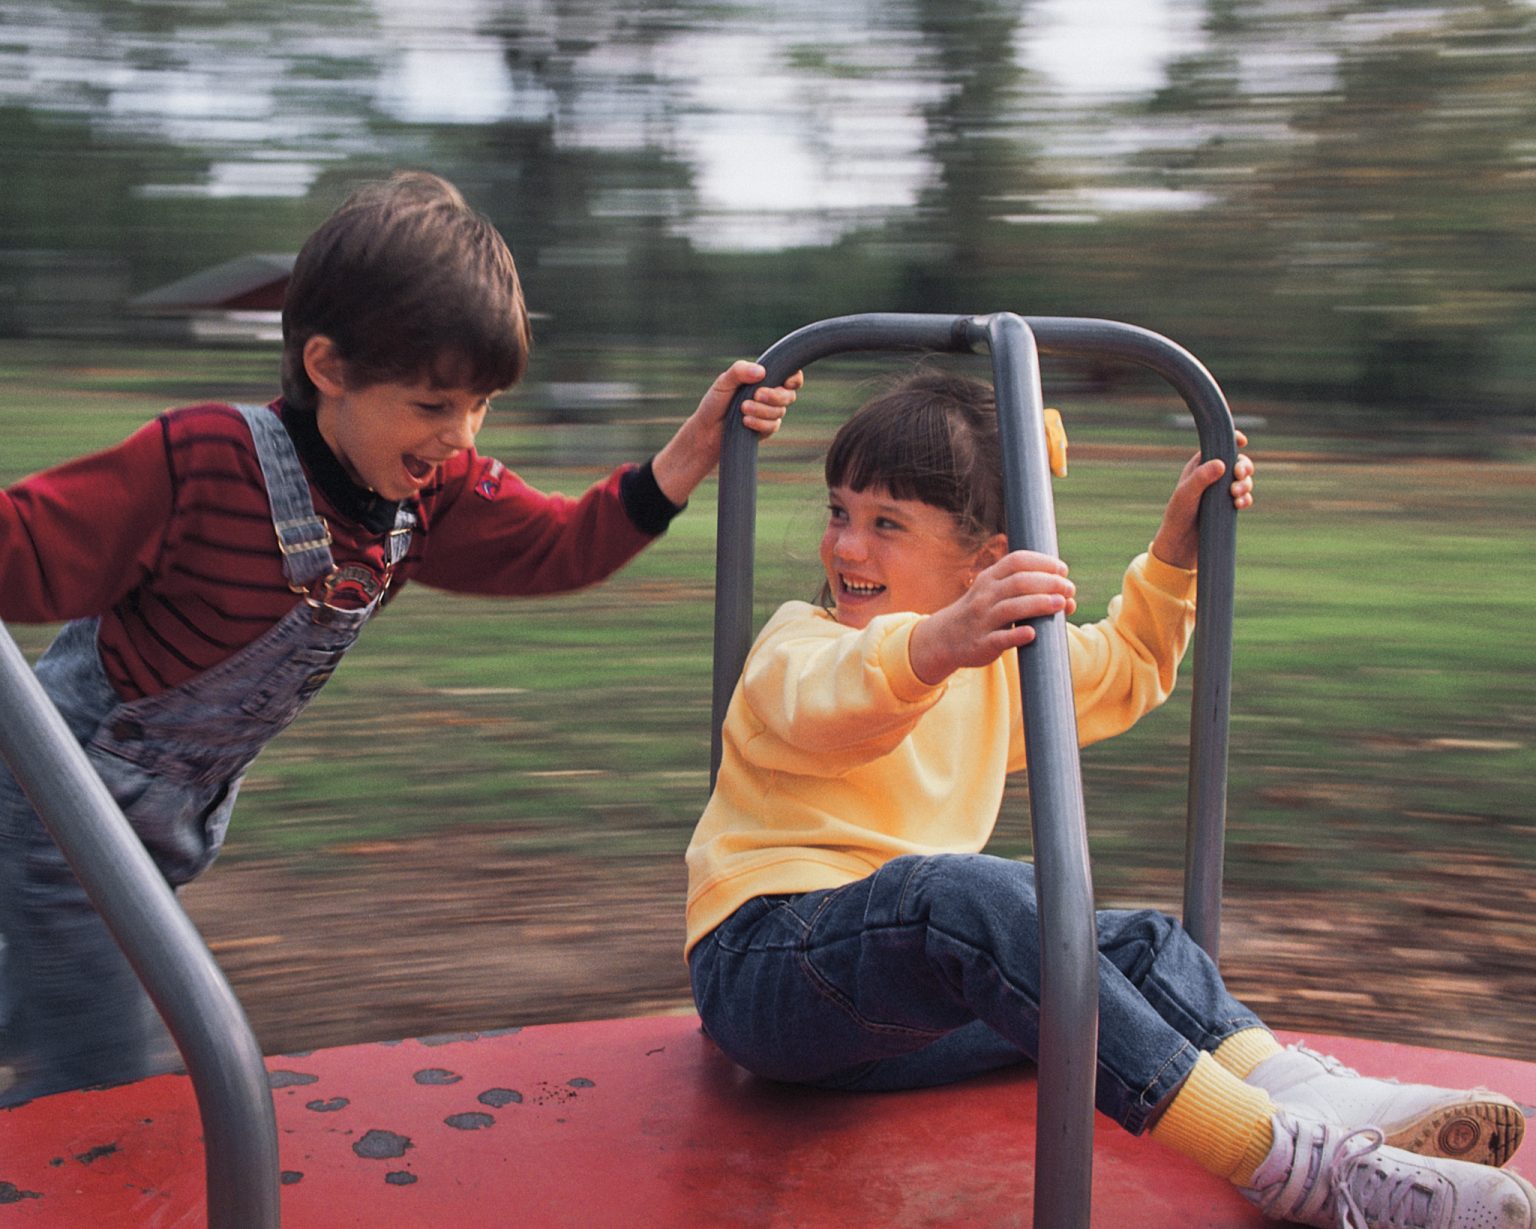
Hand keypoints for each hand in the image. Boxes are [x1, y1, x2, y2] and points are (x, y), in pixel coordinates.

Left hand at [651, 361, 803, 504]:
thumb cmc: (715, 402)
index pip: (791, 376)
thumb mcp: (724, 381)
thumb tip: (762, 372)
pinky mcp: (767, 429)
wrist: (707, 429)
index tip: (786, 382)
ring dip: (762, 410)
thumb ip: (740, 371)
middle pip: (789, 395)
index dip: (795, 378)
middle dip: (775, 395)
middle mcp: (771, 395)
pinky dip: (759, 423)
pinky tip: (745, 422)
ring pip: (780, 411)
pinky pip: (773, 426)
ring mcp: (771, 413)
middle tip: (756, 394)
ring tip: (742, 409)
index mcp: (765, 379)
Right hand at [909, 550, 1077, 684]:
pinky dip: (1017, 635)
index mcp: (990, 578)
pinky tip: (1032, 633)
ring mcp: (982, 619)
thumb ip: (1027, 591)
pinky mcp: (982, 643)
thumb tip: (1068, 598)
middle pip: (1019, 582)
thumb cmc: (982, 612)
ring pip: (1011, 608)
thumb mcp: (995, 592)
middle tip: (1069, 588)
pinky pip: (1000, 638)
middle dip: (1048, 583)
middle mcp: (985, 596)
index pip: (1017, 561)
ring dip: (1038, 604)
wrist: (945, 638)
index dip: (1042, 562)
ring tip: (1061, 604)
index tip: (1063, 570)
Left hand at [1150, 430, 1254, 569]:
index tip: (1242, 441)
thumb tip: (1222, 463)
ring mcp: (1220, 491)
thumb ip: (1202, 478)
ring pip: (1243, 480)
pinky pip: (1244, 497)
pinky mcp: (1227, 506)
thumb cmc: (1178, 515)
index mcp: (1199, 466)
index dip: (1232, 440)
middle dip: (1244, 466)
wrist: (1180, 544)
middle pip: (1237, 462)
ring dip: (1246, 484)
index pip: (1218, 446)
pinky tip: (1239, 505)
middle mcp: (1211, 476)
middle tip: (1239, 475)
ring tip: (1236, 494)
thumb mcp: (1186, 494)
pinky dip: (1246, 499)